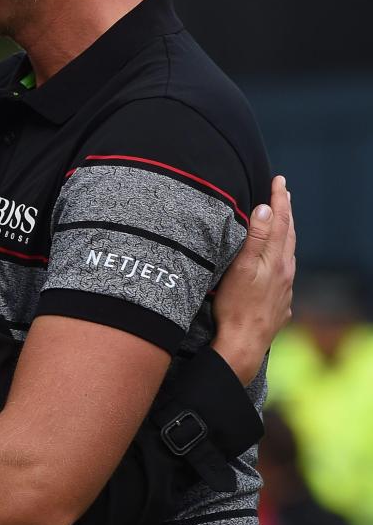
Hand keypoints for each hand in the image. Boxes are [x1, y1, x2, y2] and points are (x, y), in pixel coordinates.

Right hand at [211, 175, 295, 383]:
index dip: (279, 199)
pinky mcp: (280, 303)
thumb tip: (265, 209)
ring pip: (288, 254)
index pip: (280, 222)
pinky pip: (284, 273)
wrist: (243, 344)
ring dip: (286, 234)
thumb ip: (254, 238)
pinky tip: (277, 262)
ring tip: (282, 222)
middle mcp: (285, 272)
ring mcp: (284, 289)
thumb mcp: (241, 267)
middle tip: (283, 193)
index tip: (279, 180)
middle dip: (286, 212)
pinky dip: (282, 257)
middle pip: (288, 235)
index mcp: (276, 260)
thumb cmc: (235, 306)